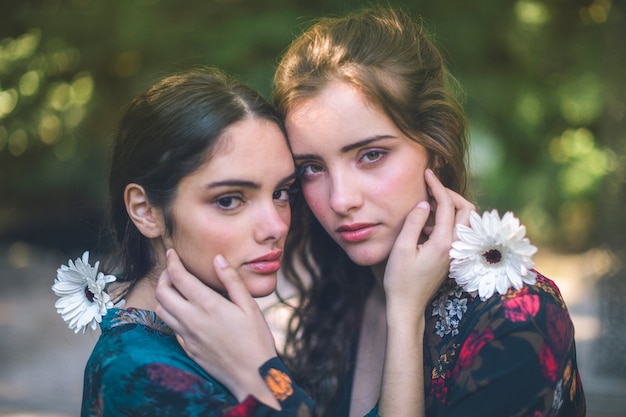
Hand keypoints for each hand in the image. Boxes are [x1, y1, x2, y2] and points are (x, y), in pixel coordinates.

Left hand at [155, 249, 278, 407]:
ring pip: (161, 310)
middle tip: (173, 270)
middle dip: (164, 276)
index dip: (172, 262)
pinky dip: (171, 314)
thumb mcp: (249, 306)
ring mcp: (187, 335)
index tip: (171, 253)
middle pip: (162, 292)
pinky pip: (171, 327)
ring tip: (176, 289)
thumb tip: (218, 259)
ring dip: (164, 296)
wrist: (252, 376)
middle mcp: (192, 319)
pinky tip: (185, 312)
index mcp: (208, 305)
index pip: (180, 278)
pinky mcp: (187, 348)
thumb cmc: (256, 339)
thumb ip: (231, 280)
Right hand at [378, 169, 474, 416]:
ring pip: (465, 222)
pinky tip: (426, 224)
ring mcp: (455, 253)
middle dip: (452, 194)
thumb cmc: (400, 280)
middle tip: (433, 187)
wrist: (407, 307)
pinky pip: (456, 232)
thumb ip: (413, 223)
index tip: (427, 173)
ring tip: (428, 202)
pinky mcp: (450, 258)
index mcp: (443, 243)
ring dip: (451, 207)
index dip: (437, 186)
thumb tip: (424, 203)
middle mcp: (455, 247)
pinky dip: (446, 221)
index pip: (447, 206)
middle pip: (467, 211)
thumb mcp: (401, 249)